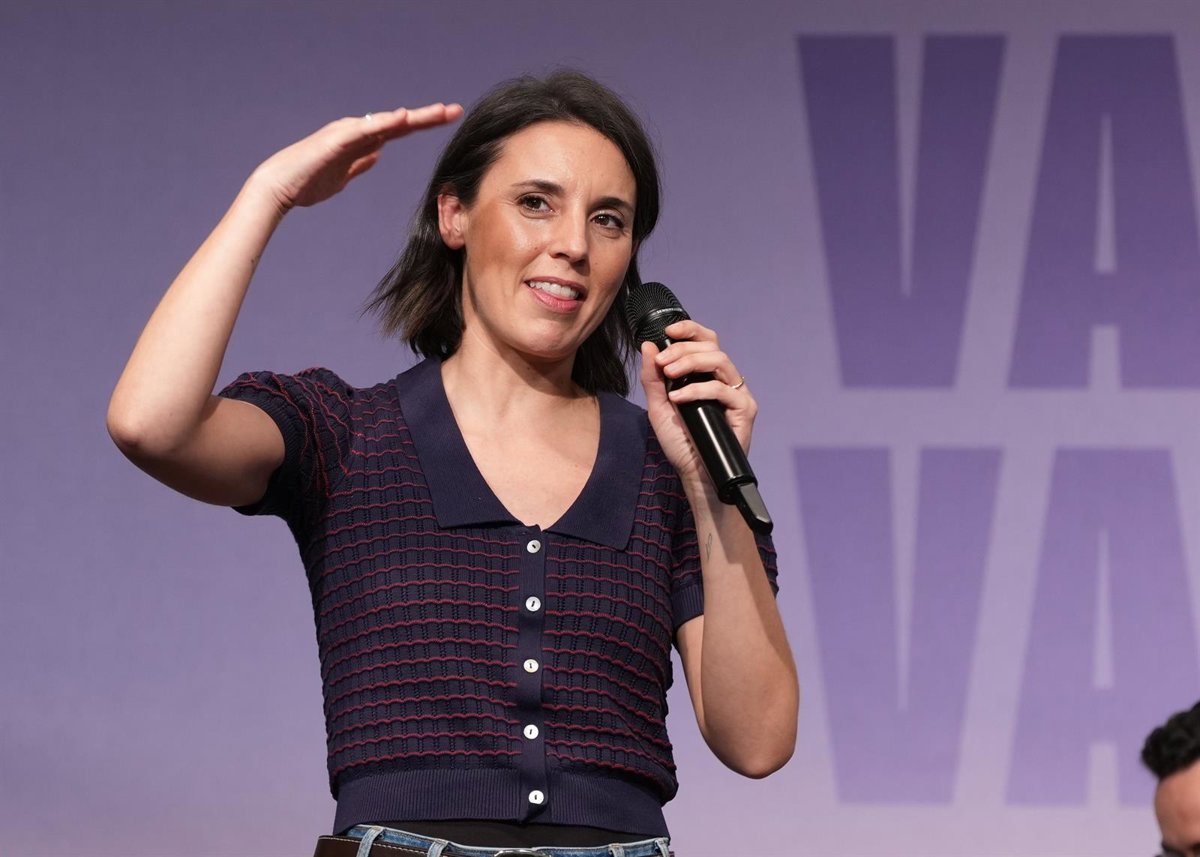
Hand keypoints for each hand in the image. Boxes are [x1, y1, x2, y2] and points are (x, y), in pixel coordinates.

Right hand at [249, 103, 462, 212]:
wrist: (280, 188)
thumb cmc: (307, 183)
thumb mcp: (343, 176)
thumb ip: (360, 164)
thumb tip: (377, 156)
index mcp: (361, 142)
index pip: (399, 131)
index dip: (423, 125)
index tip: (448, 120)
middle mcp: (357, 132)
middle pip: (399, 123)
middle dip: (428, 117)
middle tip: (455, 110)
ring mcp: (347, 133)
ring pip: (387, 122)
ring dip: (413, 117)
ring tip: (439, 112)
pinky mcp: (336, 140)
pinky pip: (365, 130)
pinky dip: (385, 122)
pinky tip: (403, 117)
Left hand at [639, 320, 756, 488]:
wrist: (694, 474)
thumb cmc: (680, 442)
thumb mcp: (658, 407)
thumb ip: (653, 378)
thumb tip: (647, 345)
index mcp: (707, 375)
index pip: (704, 341)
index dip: (689, 330)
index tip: (667, 331)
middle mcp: (724, 380)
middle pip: (711, 346)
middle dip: (682, 349)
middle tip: (662, 362)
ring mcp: (736, 394)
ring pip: (719, 361)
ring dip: (690, 362)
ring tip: (668, 374)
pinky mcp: (744, 409)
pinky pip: (722, 389)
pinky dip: (697, 390)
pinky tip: (678, 398)